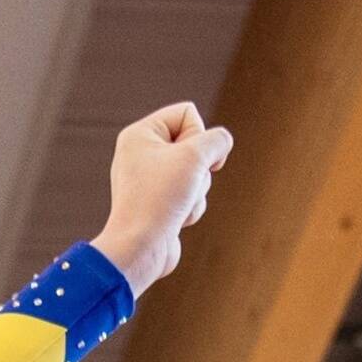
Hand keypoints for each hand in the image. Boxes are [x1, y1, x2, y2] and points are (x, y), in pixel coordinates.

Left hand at [93, 101, 231, 292]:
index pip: (187, 112)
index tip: (188, 157)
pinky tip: (176, 220)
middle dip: (199, 168)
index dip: (198, 134)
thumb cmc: (159, 199)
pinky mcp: (162, 204)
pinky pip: (192, 196)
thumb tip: (221, 145)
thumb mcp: (195, 156)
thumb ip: (217, 140)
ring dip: (197, 191)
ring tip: (177, 205)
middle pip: (197, 145)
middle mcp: (143, 154)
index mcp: (140, 134)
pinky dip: (191, 209)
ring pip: (199, 173)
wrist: (141, 249)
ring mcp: (152, 180)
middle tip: (181, 184)